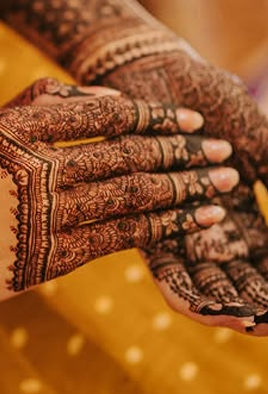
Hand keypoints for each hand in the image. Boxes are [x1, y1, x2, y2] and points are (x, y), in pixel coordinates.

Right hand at [0, 78, 238, 308]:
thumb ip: (42, 103)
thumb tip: (111, 99)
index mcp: (18, 129)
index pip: (104, 116)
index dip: (155, 118)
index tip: (191, 122)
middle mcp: (32, 168)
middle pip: (126, 157)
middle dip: (184, 154)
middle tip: (224, 152)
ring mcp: (42, 215)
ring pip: (131, 197)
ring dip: (185, 189)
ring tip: (224, 184)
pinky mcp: (49, 258)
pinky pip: (119, 237)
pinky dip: (164, 226)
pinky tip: (196, 219)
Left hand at [102, 50, 267, 329]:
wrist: (150, 71)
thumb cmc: (208, 97)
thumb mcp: (254, 132)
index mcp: (237, 210)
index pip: (260, 261)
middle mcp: (204, 225)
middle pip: (231, 280)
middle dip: (251, 304)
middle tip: (264, 321)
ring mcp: (171, 223)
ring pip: (198, 281)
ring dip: (222, 304)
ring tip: (242, 322)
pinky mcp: (138, 217)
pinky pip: (160, 263)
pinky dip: (185, 287)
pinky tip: (204, 308)